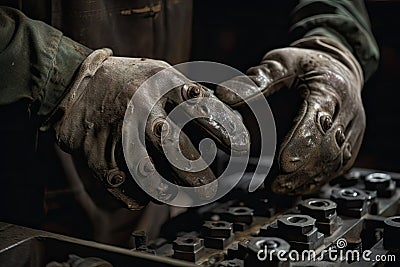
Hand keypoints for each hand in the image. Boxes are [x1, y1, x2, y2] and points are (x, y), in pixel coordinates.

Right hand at [53, 49, 248, 208]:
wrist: (75, 84)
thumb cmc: (126, 80)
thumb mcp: (159, 72)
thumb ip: (188, 92)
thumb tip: (220, 111)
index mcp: (162, 88)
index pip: (202, 113)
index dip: (225, 134)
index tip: (240, 150)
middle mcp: (143, 110)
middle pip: (178, 151)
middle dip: (198, 175)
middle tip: (208, 188)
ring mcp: (120, 134)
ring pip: (152, 176)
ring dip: (168, 191)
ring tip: (177, 194)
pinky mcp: (99, 156)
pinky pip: (125, 187)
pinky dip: (139, 196)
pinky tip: (145, 193)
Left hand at [215, 37, 364, 194]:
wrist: (337, 67)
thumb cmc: (306, 66)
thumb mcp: (281, 62)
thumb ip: (257, 79)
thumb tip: (226, 94)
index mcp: (329, 90)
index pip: (318, 120)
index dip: (301, 143)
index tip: (283, 162)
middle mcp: (346, 113)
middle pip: (328, 147)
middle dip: (302, 169)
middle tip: (276, 184)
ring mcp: (350, 130)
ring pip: (335, 161)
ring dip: (308, 178)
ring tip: (281, 188)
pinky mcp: (349, 143)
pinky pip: (338, 166)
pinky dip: (316, 178)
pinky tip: (296, 187)